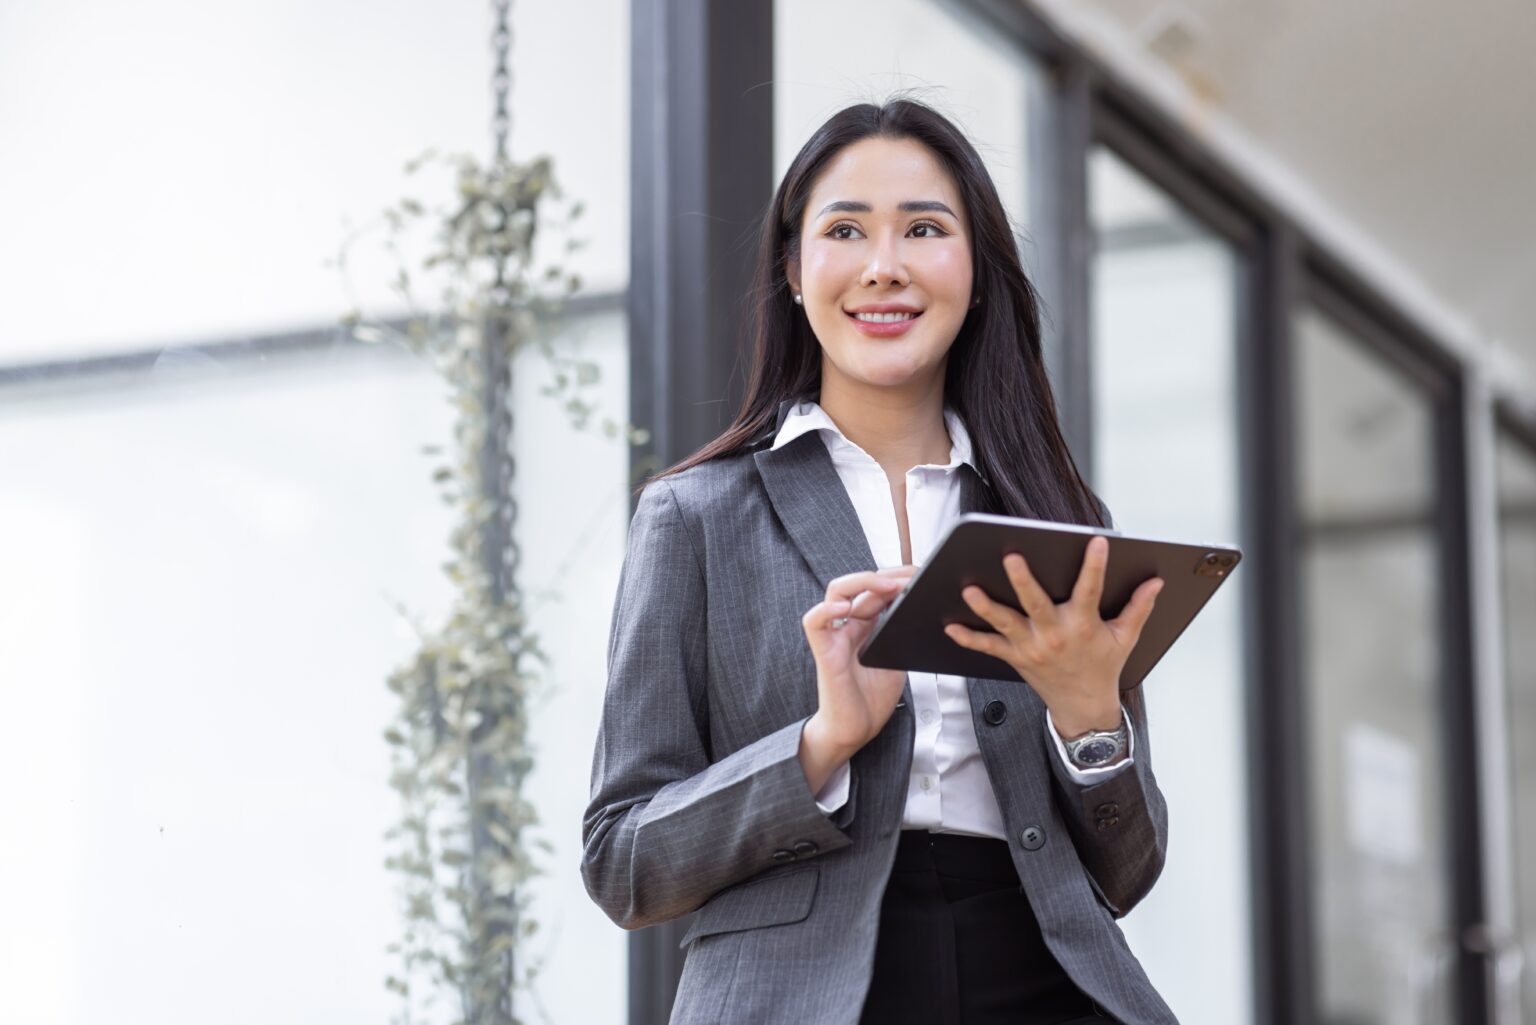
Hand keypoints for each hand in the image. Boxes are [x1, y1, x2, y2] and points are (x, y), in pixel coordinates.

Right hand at [800, 565, 916, 758]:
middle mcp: (849, 625)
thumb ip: (902, 634)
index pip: (877, 589)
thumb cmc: (872, 698)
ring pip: (836, 592)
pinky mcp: (823, 651)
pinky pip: (815, 622)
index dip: (897, 578)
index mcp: (867, 625)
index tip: (921, 576)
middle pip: (859, 584)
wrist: (855, 729)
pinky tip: (845, 609)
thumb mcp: (897, 658)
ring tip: (887, 586)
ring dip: (862, 582)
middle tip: (911, 577)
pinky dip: (826, 611)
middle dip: (886, 575)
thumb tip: (926, 612)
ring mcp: (834, 635)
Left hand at [942, 536, 1162, 735]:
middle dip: (1023, 580)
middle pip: (1036, 603)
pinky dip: (968, 638)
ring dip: (986, 607)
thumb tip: (1156, 582)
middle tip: (1011, 557)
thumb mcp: (1125, 638)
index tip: (1097, 542)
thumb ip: (1138, 607)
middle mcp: (1055, 635)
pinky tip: (950, 626)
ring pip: (1006, 623)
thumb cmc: (1102, 668)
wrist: (1083, 706)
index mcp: (1083, 625)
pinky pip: (988, 647)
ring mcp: (1032, 647)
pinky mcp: (1015, 657)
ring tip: (970, 589)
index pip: (1091, 590)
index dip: (1095, 566)